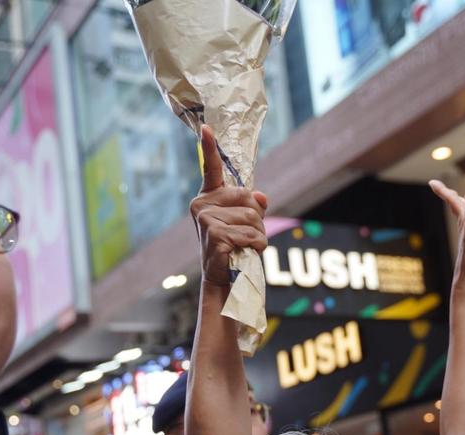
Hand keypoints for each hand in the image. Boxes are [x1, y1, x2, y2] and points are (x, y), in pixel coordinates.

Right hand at [189, 125, 268, 286]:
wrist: (221, 277)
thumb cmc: (233, 247)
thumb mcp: (245, 222)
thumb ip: (254, 205)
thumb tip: (261, 197)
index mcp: (208, 197)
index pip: (210, 169)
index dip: (210, 148)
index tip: (206, 128)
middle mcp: (202, 205)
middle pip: (248, 199)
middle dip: (257, 219)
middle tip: (246, 236)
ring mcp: (207, 219)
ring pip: (253, 218)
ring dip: (258, 235)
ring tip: (244, 246)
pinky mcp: (215, 234)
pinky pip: (251, 234)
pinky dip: (256, 246)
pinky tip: (244, 253)